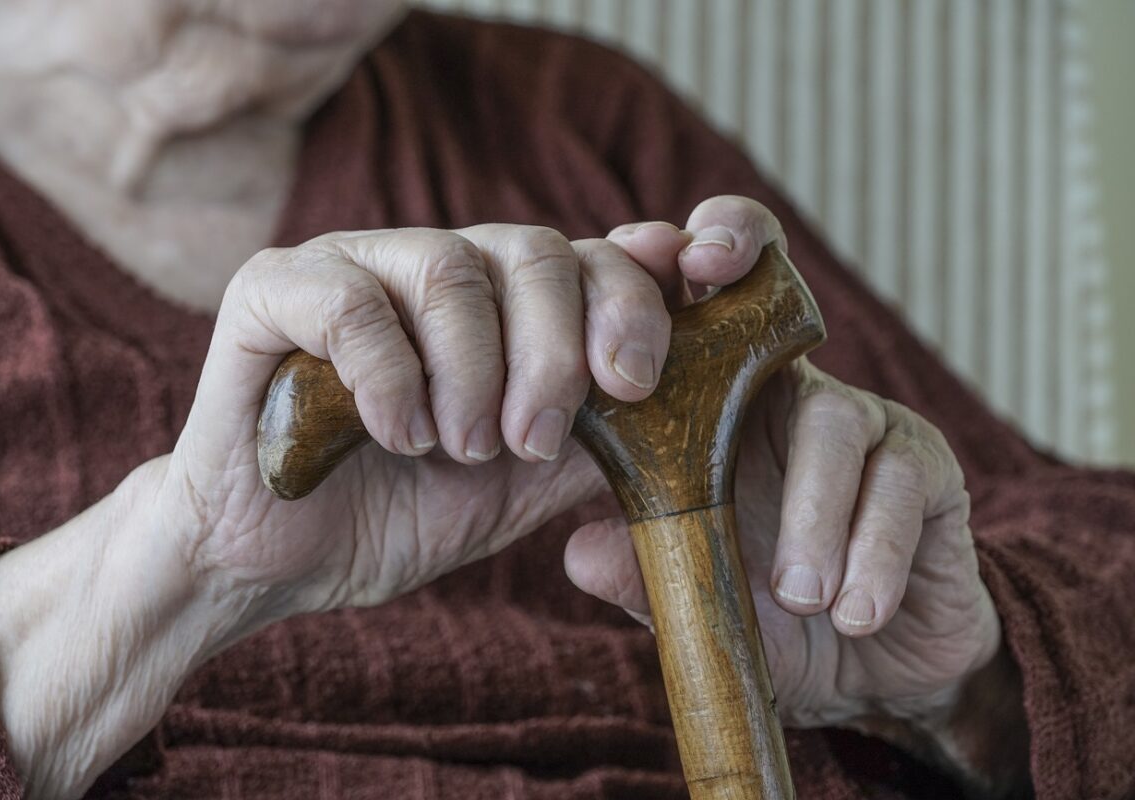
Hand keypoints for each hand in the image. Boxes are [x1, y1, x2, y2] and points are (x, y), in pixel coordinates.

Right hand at [164, 218, 773, 622]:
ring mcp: (353, 263)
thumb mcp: (525, 486)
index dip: (637, 296)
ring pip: (450, 269)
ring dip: (472, 375)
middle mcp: (435, 263)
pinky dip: (390, 377)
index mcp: (501, 301)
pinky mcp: (271, 288)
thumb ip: (601, 436)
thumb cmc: (400, 513)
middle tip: (534, 439)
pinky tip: (395, 434)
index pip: (595, 257)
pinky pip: (351, 301)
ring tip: (458, 448)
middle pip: (536, 250)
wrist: (277, 560)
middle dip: (553, 354)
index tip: (640, 376)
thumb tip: (693, 403)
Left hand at [566, 197, 1021, 790]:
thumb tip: (578, 551)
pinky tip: (853, 612)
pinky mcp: (929, 468)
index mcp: (721, 411)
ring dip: (813, 513)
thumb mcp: (697, 595)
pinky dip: (873, 553)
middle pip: (772, 293)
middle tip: (709, 265)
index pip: (697, 314)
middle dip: (744, 258)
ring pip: (835, 415)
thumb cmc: (770, 616)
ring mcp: (865, 423)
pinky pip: (902, 485)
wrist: (873, 672)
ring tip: (797, 596)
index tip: (644, 248)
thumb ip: (641, 570)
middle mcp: (789, 395)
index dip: (675, 261)